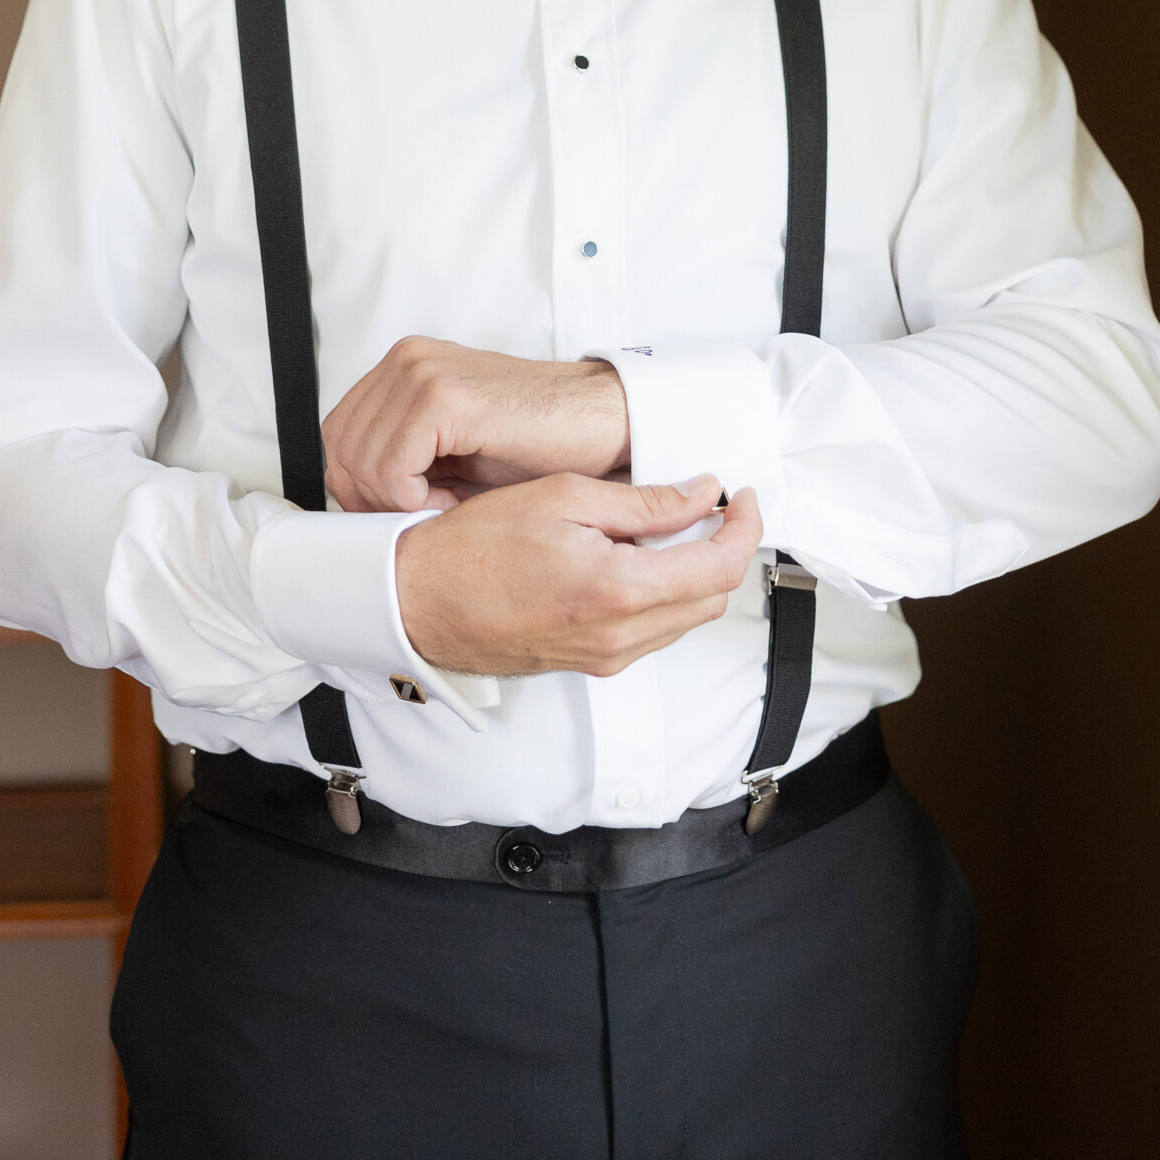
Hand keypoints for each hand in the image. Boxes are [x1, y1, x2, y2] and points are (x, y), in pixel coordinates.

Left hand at [323, 337, 629, 513]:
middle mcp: (406, 360)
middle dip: (373, 498)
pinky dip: (413, 498)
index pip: (337, 435)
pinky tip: (453, 496)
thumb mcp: (448, 450)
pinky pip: (389, 468)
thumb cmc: (536, 443)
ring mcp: (422, 372)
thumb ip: (398, 457)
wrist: (602, 424)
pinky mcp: (442, 397)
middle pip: (340, 449)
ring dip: (396, 501)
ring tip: (446, 502)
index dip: (360, 486)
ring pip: (359, 461)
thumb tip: (349, 497)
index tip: (407, 507)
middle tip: (426, 512)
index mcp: (403, 366)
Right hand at [394, 475, 762, 676]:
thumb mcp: (563, 498)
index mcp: (619, 591)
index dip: (743, 526)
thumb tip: (702, 494)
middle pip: (710, 597)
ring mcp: (604, 658)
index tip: (741, 494)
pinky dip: (660, 594)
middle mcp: (619, 638)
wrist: (416, 602)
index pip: (719, 567)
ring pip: (682, 618)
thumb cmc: (476, 545)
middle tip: (708, 502)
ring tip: (668, 524)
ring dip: (691, 572)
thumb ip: (643, 502)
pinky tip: (633, 557)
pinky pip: (649, 632)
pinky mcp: (587, 665)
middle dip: (721, 547)